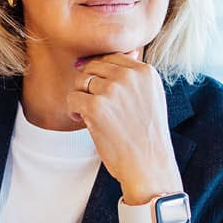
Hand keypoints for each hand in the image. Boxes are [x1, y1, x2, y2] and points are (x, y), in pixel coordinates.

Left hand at [68, 52, 181, 203]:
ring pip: (79, 81)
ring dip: (80, 98)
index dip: (100, 73)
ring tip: (90, 115)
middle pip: (93, 66)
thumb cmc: (147, 136)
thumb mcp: (151, 98)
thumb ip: (134, 77)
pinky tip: (84, 122)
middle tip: (94, 105)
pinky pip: (71, 98)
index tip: (100, 91)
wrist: (149, 165)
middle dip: (88, 85)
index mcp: (145, 72)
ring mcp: (112, 90)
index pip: (111, 57)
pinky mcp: (96, 107)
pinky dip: (73, 111)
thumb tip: (110, 56)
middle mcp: (129, 77)